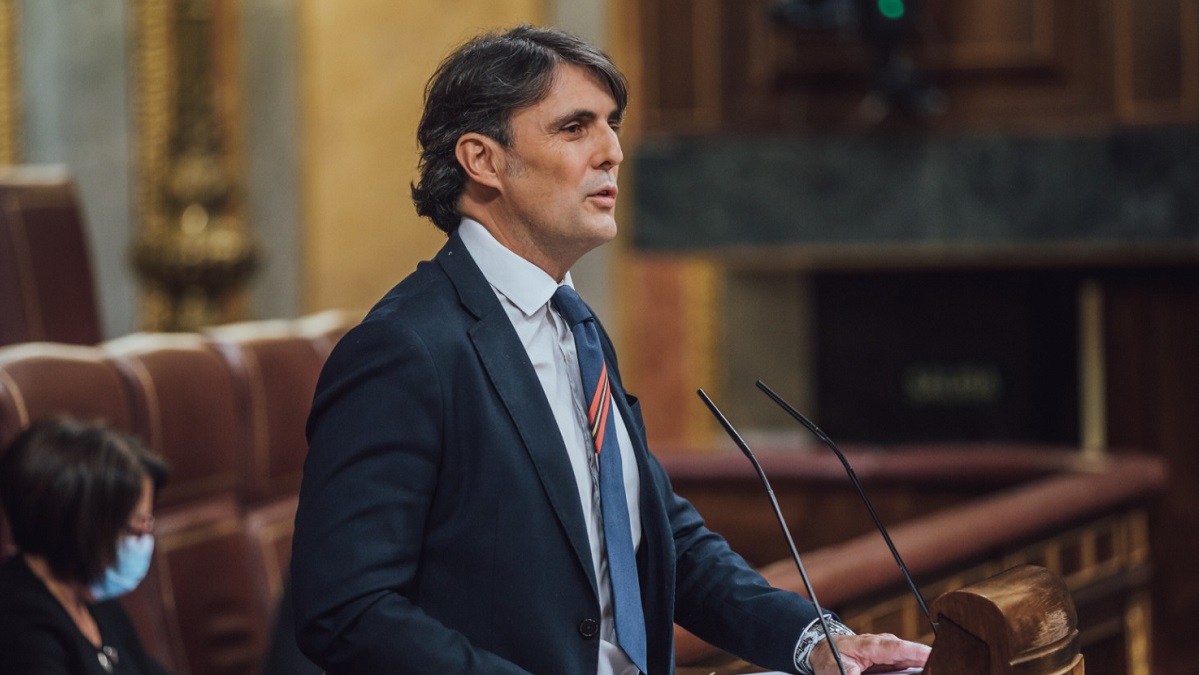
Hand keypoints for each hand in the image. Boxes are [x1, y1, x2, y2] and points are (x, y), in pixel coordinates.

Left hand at [809, 633, 930, 674]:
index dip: (917, 652)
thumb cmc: (831, 656)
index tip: (932, 655)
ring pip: (912, 662)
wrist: (825, 650)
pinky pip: (907, 668)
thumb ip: (849, 674)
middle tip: (941, 668)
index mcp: (873, 645)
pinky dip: (916, 671)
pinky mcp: (892, 662)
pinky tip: (923, 673)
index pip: (899, 648)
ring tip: (935, 670)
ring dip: (923, 667)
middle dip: (927, 661)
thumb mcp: (837, 668)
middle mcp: (885, 646)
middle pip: (911, 654)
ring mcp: (890, 654)